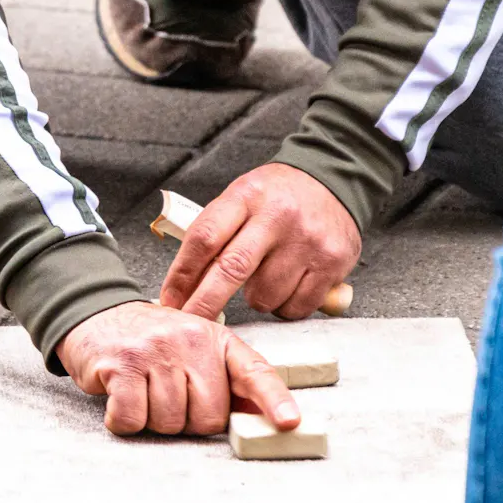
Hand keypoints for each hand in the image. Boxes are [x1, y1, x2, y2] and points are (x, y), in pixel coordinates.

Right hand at [55, 301, 299, 436]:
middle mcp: (189, 339)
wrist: (95, 314)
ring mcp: (155, 350)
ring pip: (169, 423)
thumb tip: (261, 416)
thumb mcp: (193, 350)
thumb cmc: (150, 342)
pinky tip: (121, 397)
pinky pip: (133, 420)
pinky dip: (123, 420)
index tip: (289, 422)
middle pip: (207, 416)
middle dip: (186, 419)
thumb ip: (224, 381)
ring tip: (143, 390)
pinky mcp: (123, 364)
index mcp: (214, 338)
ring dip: (152, 419)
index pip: (252, 370)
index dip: (273, 399)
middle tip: (166, 394)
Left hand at [159, 162, 360, 319]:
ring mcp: (307, 241)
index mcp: (246, 196)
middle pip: (231, 269)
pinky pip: (296, 306)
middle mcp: (277, 217)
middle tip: (192, 322)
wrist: (332, 180)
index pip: (205, 237)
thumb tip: (184, 285)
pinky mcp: (332, 263)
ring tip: (264, 278)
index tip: (170, 299)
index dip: (182, 274)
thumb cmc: (277, 196)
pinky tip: (288, 284)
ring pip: (264, 296)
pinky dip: (285, 306)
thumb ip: (216, 232)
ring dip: (256, 299)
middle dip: (205, 304)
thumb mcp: (241, 196)